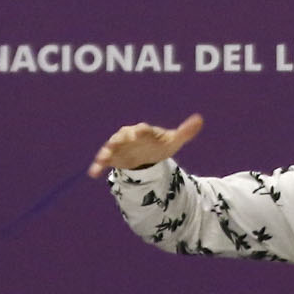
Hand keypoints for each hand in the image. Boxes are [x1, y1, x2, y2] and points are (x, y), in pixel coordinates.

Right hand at [89, 113, 203, 178]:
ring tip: (103, 157)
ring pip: (111, 147)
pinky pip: (103, 161)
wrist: (146, 155)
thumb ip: (185, 132)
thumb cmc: (159, 145)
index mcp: (144, 131)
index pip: (143, 129)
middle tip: (115, 142)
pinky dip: (98, 166)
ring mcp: (119, 147)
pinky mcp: (112, 158)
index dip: (142, 130)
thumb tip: (200, 120)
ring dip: (106, 151)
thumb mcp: (173, 141)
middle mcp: (129, 136)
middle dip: (120, 139)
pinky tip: (93, 174)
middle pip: (123, 136)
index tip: (141, 131)